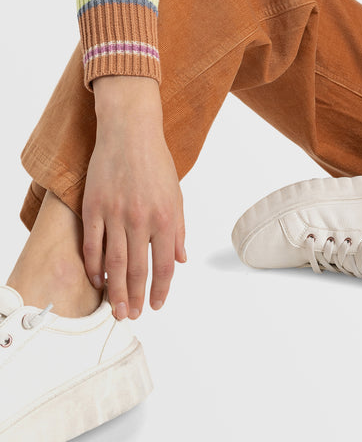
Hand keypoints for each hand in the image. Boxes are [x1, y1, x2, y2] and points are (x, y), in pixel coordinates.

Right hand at [82, 77, 185, 319]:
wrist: (131, 132)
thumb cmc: (156, 162)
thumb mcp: (176, 195)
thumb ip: (178, 229)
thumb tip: (182, 259)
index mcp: (166, 217)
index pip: (165, 264)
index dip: (162, 289)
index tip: (157, 305)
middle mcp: (141, 219)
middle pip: (137, 270)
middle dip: (136, 298)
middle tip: (133, 317)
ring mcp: (115, 214)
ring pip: (113, 264)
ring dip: (115, 291)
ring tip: (116, 310)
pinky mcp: (94, 208)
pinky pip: (92, 246)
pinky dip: (94, 267)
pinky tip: (98, 281)